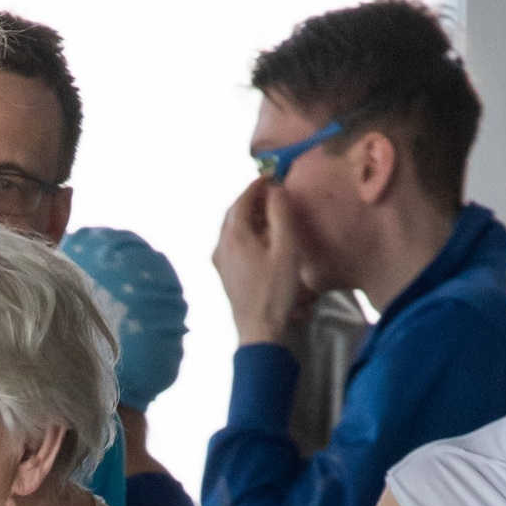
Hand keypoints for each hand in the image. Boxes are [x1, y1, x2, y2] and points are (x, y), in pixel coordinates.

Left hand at [213, 179, 308, 350]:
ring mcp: (219, 260)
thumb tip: (274, 190)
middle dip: (252, 198)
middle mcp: (220, 244)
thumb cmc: (276, 289)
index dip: (258, 185)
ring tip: (270, 211)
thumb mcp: (285, 248)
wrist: (259, 330)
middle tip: (273, 191)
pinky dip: (246, 231)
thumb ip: (280, 214)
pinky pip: (232, 242)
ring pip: (232, 227)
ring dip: (249, 215)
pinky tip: (262, 236)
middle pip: (234, 212)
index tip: (274, 176)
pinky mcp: (224, 273)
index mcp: (234, 235)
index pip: (242, 199)